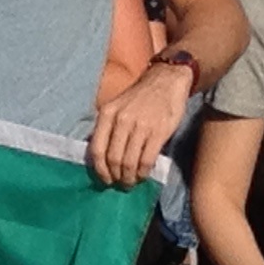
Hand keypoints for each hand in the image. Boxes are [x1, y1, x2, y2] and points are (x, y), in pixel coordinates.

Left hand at [89, 60, 189, 187]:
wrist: (166, 80)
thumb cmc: (140, 96)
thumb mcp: (117, 106)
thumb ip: (108, 127)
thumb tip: (101, 156)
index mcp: (107, 114)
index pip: (97, 149)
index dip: (100, 170)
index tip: (105, 180)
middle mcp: (121, 120)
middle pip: (113, 159)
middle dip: (115, 177)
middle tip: (120, 184)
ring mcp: (140, 126)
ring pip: (129, 162)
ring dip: (129, 178)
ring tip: (132, 182)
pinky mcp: (158, 132)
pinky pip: (146, 160)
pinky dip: (143, 172)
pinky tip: (144, 175)